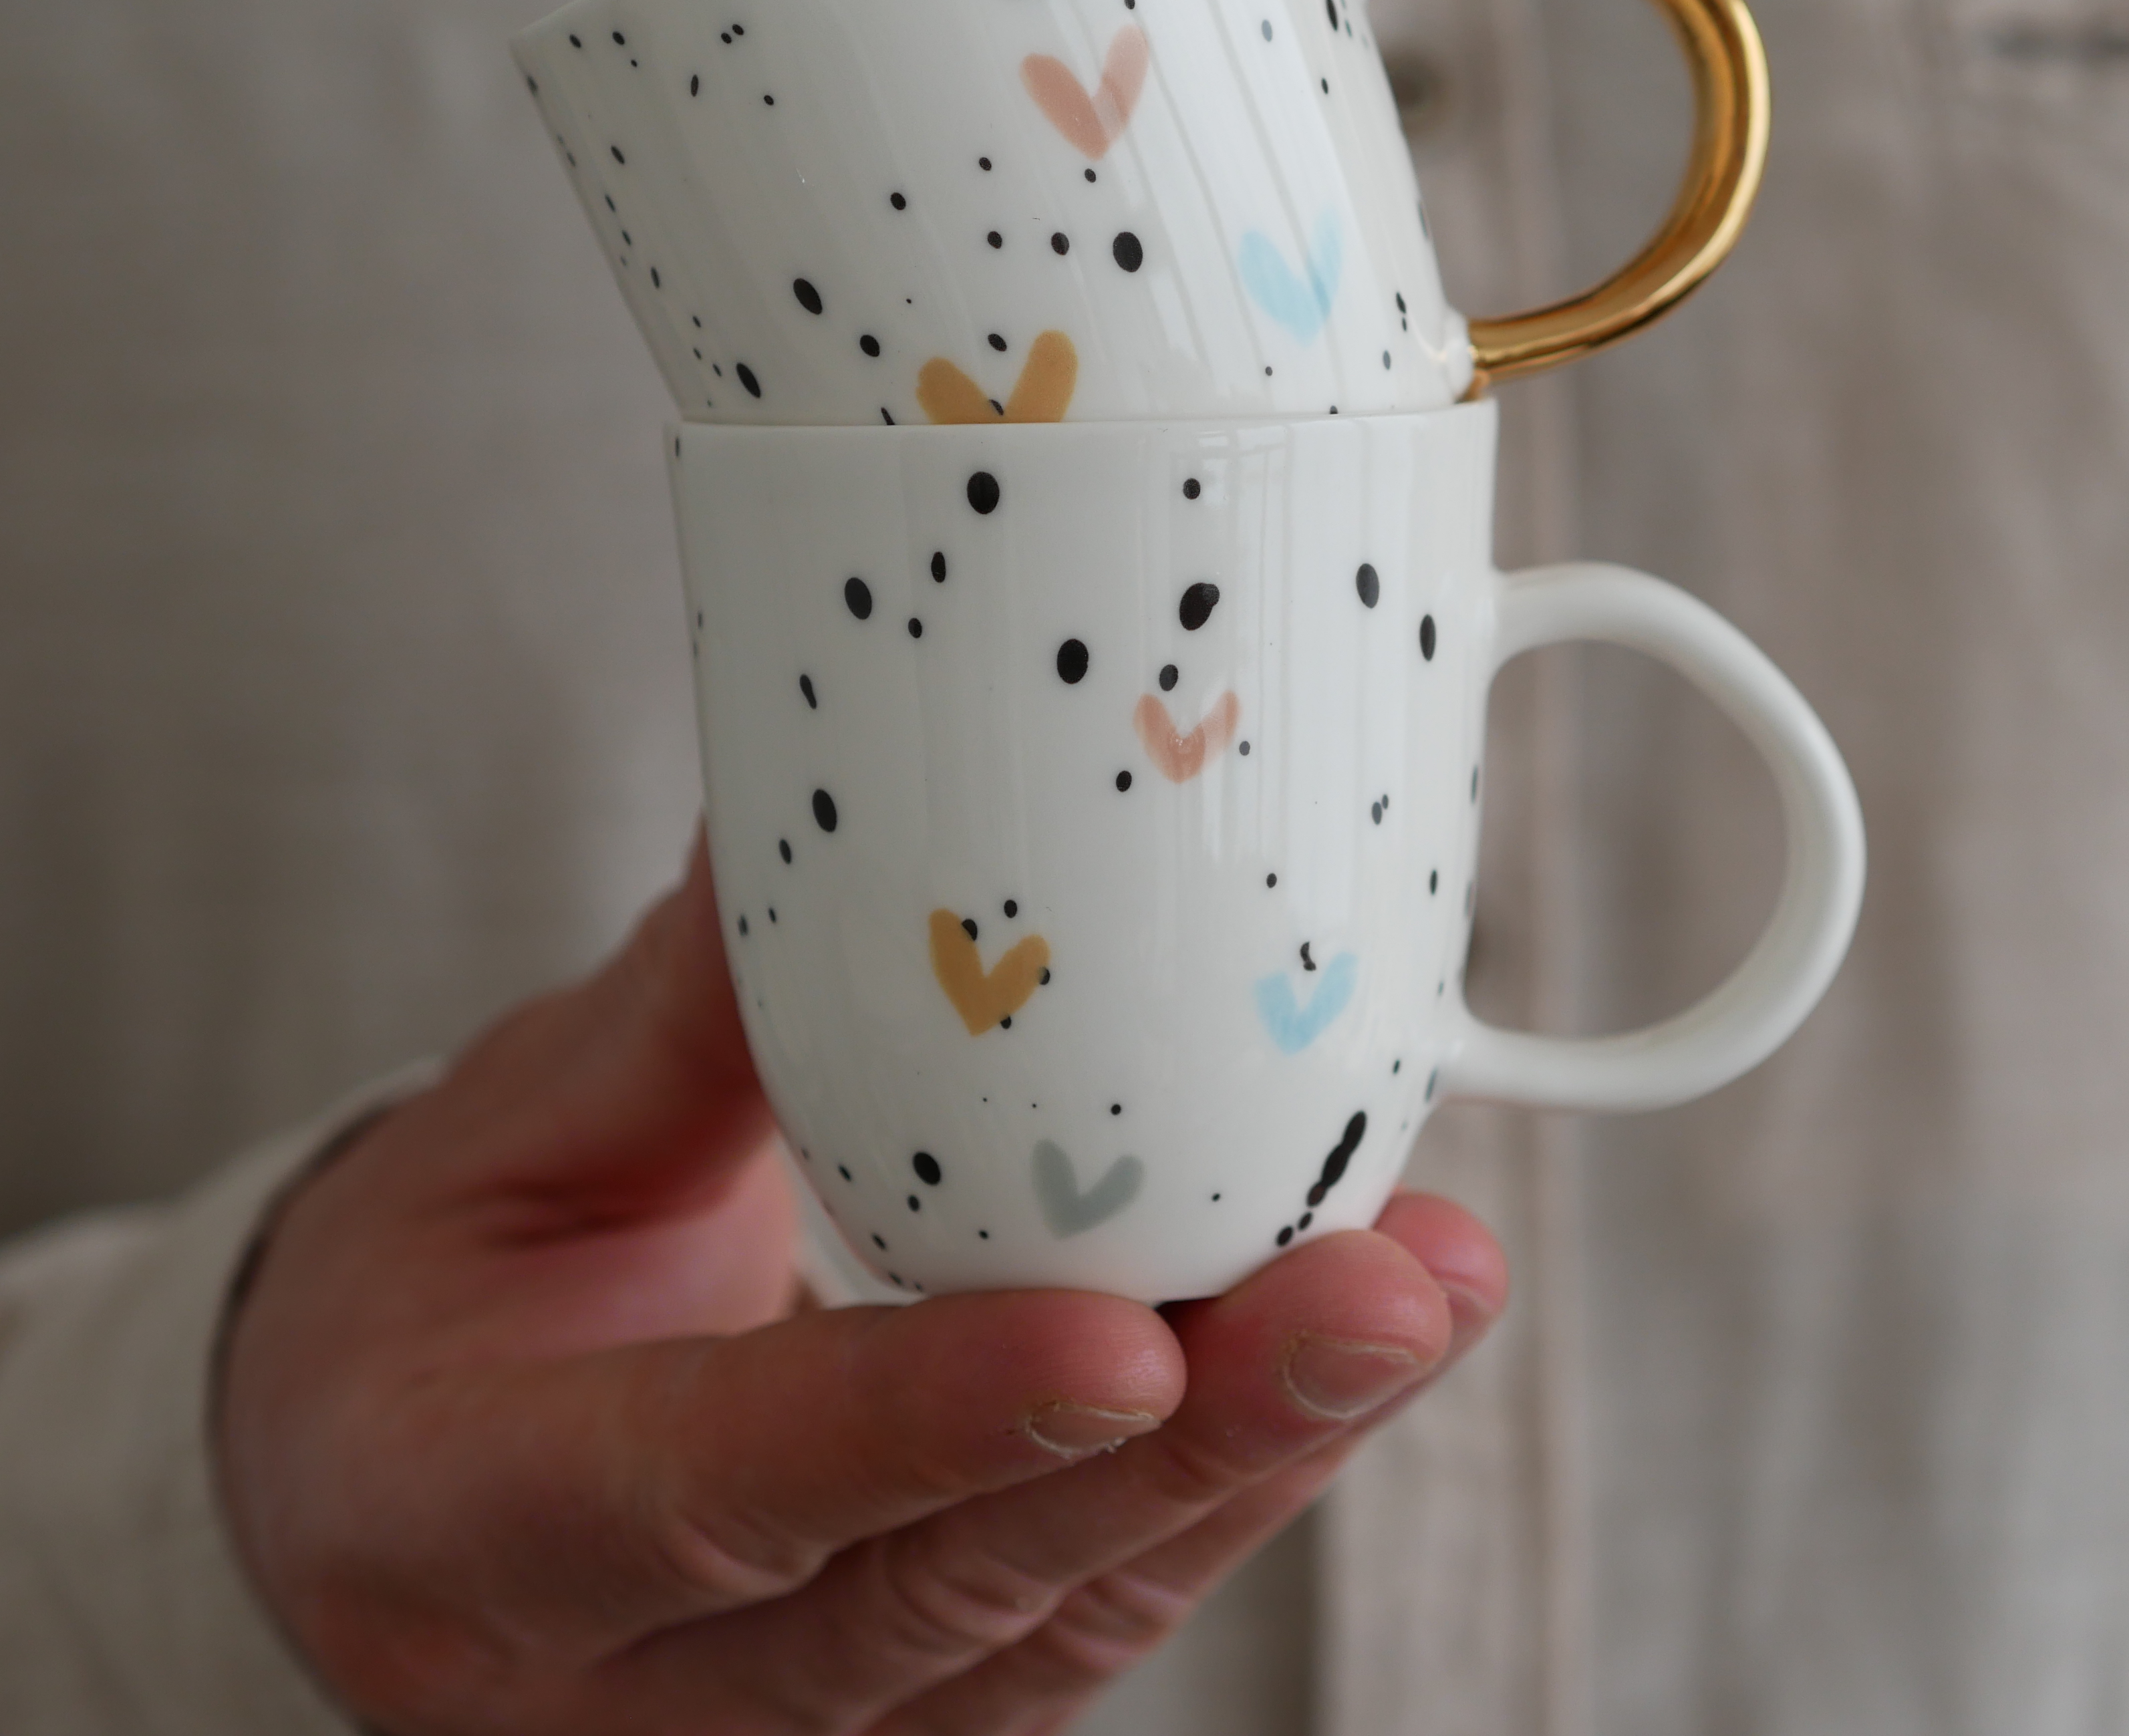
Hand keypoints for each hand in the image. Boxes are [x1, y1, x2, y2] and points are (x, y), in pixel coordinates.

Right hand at [218, 835, 1504, 1733]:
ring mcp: (776, 1725)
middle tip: (1382, 1296)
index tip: (1126, 1337)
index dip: (921, 1425)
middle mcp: (627, 1687)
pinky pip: (1079, 1621)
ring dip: (1254, 1468)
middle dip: (1190, 1451)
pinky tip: (1333, 1360)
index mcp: (472, 1521)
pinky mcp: (897, 1703)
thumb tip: (832, 808)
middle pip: (941, 1601)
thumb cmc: (438, 1288)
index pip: (709, 1494)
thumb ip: (690, 1009)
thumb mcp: (515, 1134)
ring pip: (1049, 1635)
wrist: (389, 1467)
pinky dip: (1219, 1488)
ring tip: (1414, 1299)